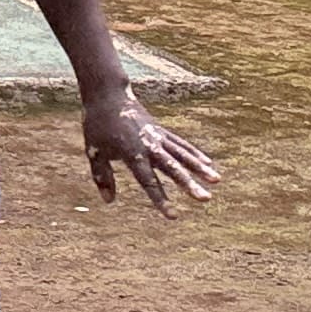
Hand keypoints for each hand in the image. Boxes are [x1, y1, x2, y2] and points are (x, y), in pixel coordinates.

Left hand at [84, 90, 219, 214]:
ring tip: (217, 180)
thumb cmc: (97, 126)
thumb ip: (102, 176)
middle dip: (189, 184)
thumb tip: (109, 201)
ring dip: (200, 168)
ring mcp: (158, 137)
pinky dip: (195, 153)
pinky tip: (209, 164)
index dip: (160, 199)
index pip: (148, 181)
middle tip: (205, 199)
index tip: (173, 215)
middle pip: (172, 168)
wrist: (107, 95)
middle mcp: (149, 146)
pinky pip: (181, 144)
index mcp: (132, 153)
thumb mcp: (93, 152)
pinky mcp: (162, 131)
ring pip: (183, 155)